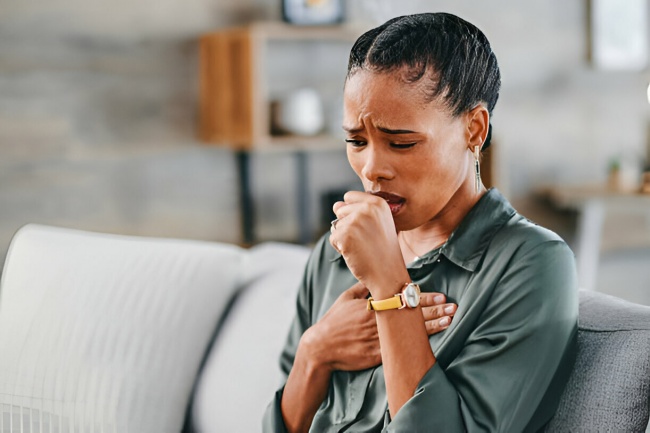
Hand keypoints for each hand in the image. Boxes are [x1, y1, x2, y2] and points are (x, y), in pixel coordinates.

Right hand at [300, 283, 456, 372]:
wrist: (321, 348)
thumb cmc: (333, 321)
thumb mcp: (345, 298)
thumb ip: (363, 287)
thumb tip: (375, 275)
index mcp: (373, 305)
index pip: (403, 299)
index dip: (424, 297)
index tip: (440, 294)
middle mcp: (379, 320)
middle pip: (411, 313)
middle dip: (434, 309)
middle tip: (452, 306)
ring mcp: (380, 339)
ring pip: (410, 331)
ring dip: (432, 325)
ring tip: (450, 319)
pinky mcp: (378, 355)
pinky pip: (401, 351)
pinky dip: (417, 346)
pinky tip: (431, 343)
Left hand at [329, 191, 407, 296]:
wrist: (388, 274)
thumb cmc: (383, 250)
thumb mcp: (377, 224)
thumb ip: (357, 210)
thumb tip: (336, 205)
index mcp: (377, 202)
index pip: (349, 197)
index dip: (352, 213)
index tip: (367, 227)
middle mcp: (367, 208)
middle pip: (340, 210)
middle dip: (347, 226)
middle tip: (365, 240)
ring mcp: (356, 221)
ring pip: (335, 225)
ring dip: (344, 238)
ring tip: (362, 247)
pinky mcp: (345, 236)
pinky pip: (333, 238)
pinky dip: (340, 248)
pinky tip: (356, 253)